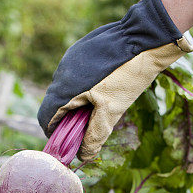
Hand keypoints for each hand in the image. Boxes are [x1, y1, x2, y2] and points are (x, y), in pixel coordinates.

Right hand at [37, 0, 191, 161]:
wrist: (145, 36)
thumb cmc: (127, 75)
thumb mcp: (112, 110)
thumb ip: (94, 135)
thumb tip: (84, 156)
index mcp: (64, 88)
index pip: (46, 117)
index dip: (54, 133)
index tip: (68, 142)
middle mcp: (61, 71)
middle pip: (56, 102)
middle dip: (68, 118)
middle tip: (89, 126)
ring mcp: (70, 57)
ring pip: (66, 87)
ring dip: (77, 100)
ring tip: (101, 103)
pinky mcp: (81, 48)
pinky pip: (75, 72)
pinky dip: (84, 84)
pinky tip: (105, 84)